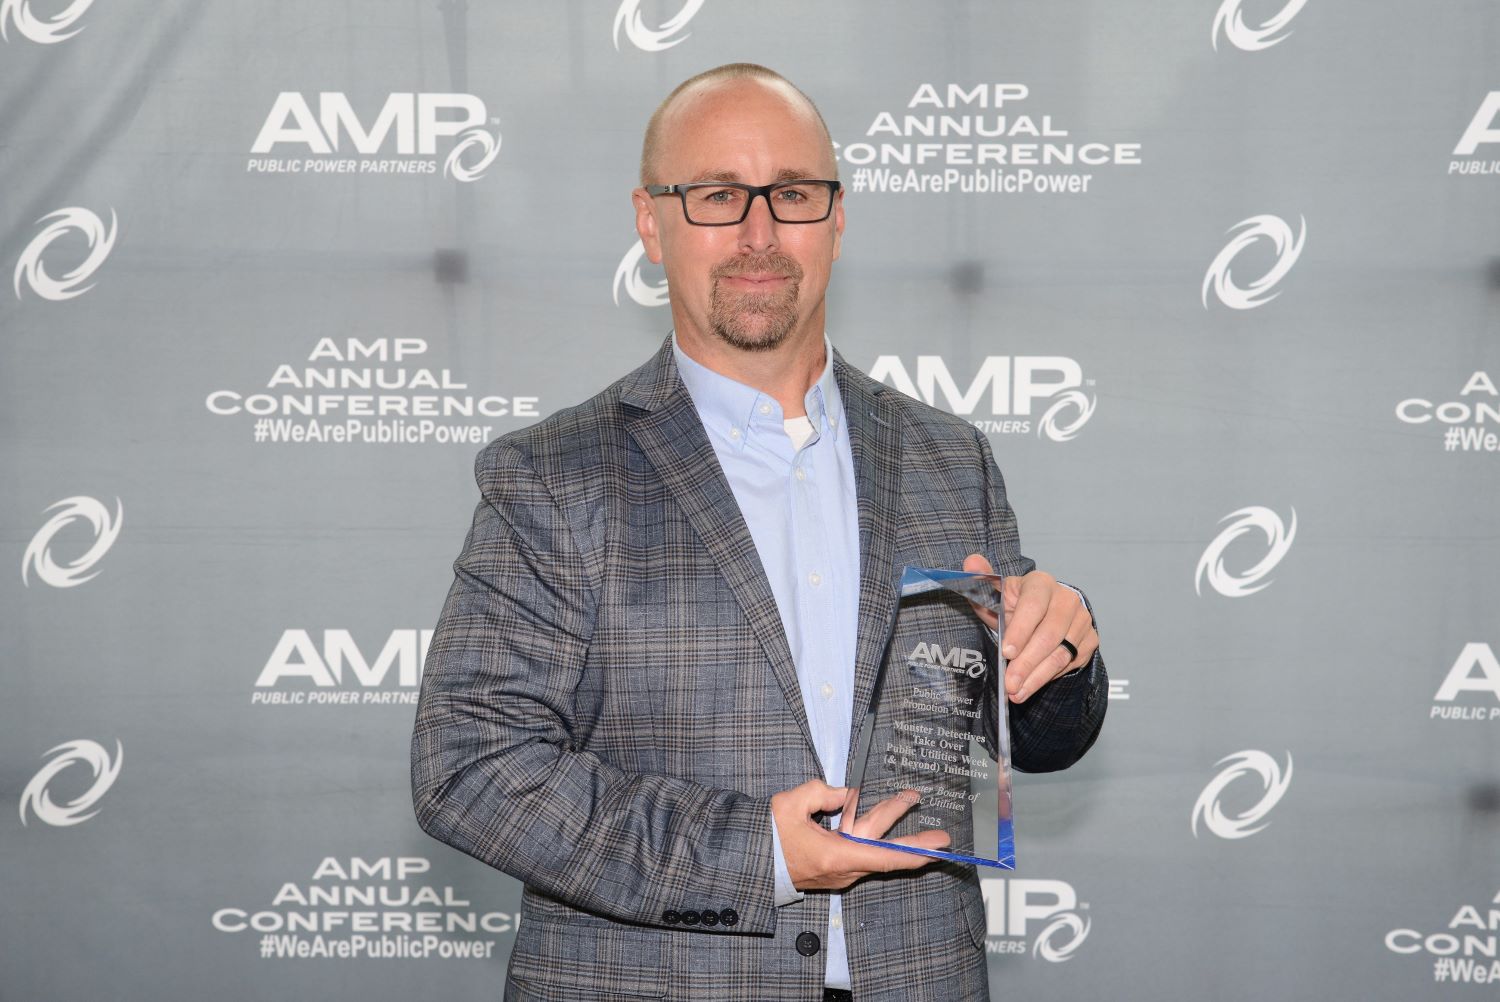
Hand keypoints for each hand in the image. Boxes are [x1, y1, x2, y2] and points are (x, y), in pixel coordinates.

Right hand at [770, 779, 950, 891]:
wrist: (750, 863)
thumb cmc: (767, 836)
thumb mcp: (791, 804)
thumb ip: (822, 793)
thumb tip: (845, 795)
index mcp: (836, 855)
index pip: (886, 856)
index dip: (916, 852)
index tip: (940, 847)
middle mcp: (843, 868)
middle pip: (883, 846)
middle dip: (909, 831)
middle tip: (938, 827)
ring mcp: (838, 870)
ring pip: (871, 843)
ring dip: (886, 820)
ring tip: (906, 799)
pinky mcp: (832, 868)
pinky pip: (858, 847)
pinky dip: (869, 830)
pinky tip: (873, 811)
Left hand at [962, 555, 1096, 703]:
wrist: (1044, 614)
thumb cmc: (1015, 605)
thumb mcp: (996, 594)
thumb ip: (981, 581)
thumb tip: (970, 561)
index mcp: (1041, 583)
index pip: (1033, 606)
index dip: (1020, 630)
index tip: (1006, 652)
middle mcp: (1066, 599)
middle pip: (1049, 634)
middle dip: (1027, 663)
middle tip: (1010, 684)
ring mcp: (1081, 619)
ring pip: (1061, 653)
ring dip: (1037, 676)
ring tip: (1017, 692)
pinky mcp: (1090, 639)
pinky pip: (1071, 663)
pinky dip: (1050, 677)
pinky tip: (1032, 685)